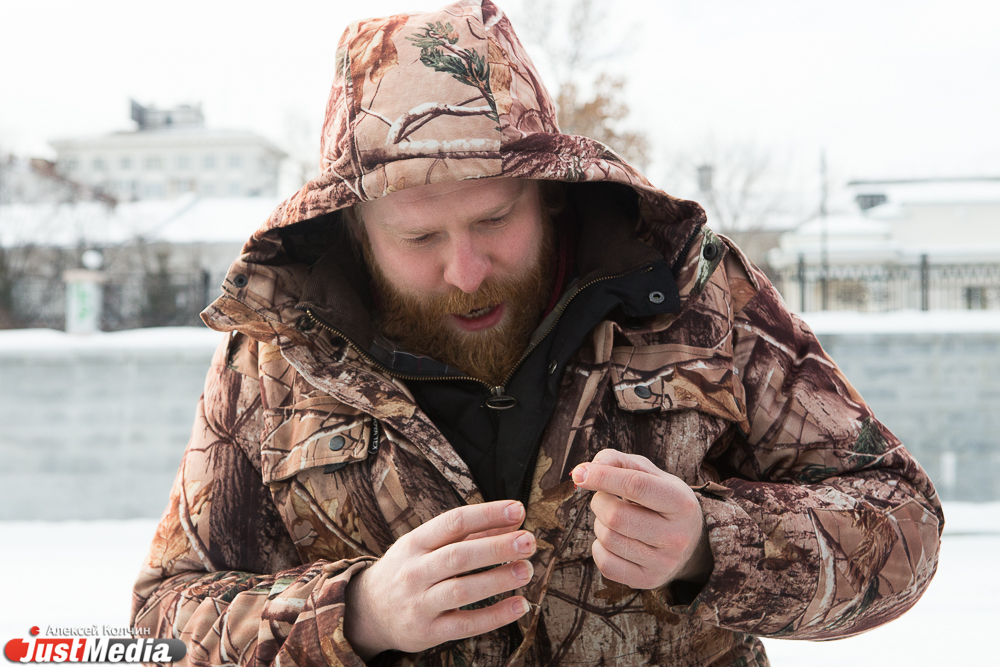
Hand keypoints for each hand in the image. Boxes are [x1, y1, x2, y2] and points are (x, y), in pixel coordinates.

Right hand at [343, 500, 535, 659]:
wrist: (367, 612)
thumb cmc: (407, 570)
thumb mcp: (426, 546)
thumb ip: (467, 535)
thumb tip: (510, 523)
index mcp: (415, 542)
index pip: (454, 522)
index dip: (487, 514)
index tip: (518, 511)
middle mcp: (415, 571)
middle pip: (459, 556)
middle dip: (497, 547)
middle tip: (528, 541)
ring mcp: (420, 603)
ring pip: (463, 590)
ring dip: (499, 579)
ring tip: (526, 570)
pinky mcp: (428, 632)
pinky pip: (465, 624)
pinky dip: (495, 615)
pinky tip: (520, 605)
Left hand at [571, 449, 711, 589]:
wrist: (689, 541)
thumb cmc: (661, 499)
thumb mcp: (649, 473)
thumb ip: (618, 461)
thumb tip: (585, 469)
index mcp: (681, 502)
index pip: (636, 486)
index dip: (603, 477)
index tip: (580, 474)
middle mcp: (677, 536)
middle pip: (616, 516)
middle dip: (599, 502)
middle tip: (605, 498)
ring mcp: (664, 562)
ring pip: (607, 538)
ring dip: (599, 523)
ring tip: (615, 519)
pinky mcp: (649, 580)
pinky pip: (605, 564)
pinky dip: (599, 548)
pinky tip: (614, 539)